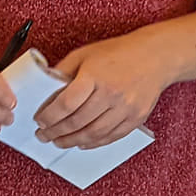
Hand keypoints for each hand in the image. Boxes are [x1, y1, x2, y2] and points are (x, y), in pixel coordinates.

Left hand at [34, 34, 172, 149]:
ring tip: (59, 142)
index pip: (66, 103)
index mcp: (95, 76)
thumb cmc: (120, 53)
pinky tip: (81, 143)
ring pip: (93, 133)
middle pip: (77, 122)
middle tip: (44, 136)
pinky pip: (111, 137)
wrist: (155, 57)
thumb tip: (45, 88)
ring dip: (72, 141)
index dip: (50, 116)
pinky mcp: (136, 119)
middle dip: (56, 132)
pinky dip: (94, 143)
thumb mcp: (85, 54)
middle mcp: (111, 94)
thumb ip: (64, 71)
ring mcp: (125, 108)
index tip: (39, 121)